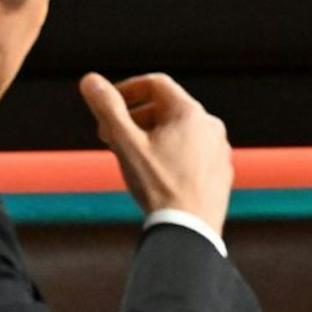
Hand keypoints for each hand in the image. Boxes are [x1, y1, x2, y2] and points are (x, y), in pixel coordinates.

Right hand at [79, 72, 233, 235]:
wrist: (190, 231)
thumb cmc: (158, 186)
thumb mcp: (126, 144)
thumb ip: (108, 109)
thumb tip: (90, 81)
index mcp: (191, 113)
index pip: (156, 84)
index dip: (127, 90)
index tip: (108, 106)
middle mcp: (211, 126)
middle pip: (168, 109)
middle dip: (135, 118)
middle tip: (111, 137)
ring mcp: (220, 150)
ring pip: (181, 132)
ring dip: (152, 137)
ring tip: (131, 157)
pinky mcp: (221, 172)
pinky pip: (193, 153)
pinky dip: (172, 155)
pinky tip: (156, 175)